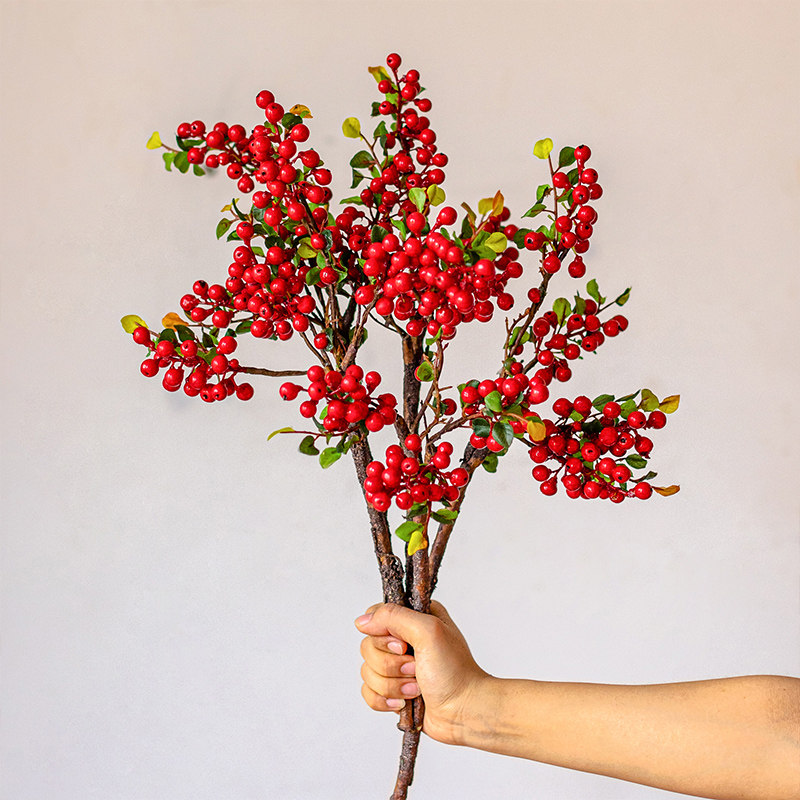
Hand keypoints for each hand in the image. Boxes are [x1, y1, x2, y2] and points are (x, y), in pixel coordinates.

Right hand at [355, 601, 488, 744]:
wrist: (464, 711)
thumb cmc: (455, 671)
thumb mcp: (428, 631)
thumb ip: (394, 617)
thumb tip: (362, 621)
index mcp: (413, 618)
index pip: (375, 617)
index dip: (382, 635)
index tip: (403, 645)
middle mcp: (403, 639)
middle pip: (368, 646)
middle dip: (391, 664)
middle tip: (415, 668)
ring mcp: (397, 666)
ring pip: (367, 671)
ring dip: (392, 684)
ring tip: (416, 687)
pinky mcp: (393, 690)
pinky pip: (368, 693)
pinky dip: (385, 700)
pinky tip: (404, 702)